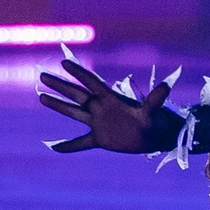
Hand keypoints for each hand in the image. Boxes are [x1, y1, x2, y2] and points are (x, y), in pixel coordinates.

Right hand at [39, 57, 171, 153]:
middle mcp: (102, 108)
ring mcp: (99, 123)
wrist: (157, 137)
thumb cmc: (157, 122)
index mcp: (112, 99)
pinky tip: (55, 147)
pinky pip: (81, 142)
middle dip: (60, 85)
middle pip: (77, 94)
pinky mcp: (101, 139)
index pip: (92, 82)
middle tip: (43, 76)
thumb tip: (167, 87)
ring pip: (74, 112)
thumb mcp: (154, 111)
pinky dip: (69, 145)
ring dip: (59, 105)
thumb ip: (156, 100)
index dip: (79, 72)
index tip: (64, 63)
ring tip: (42, 97)